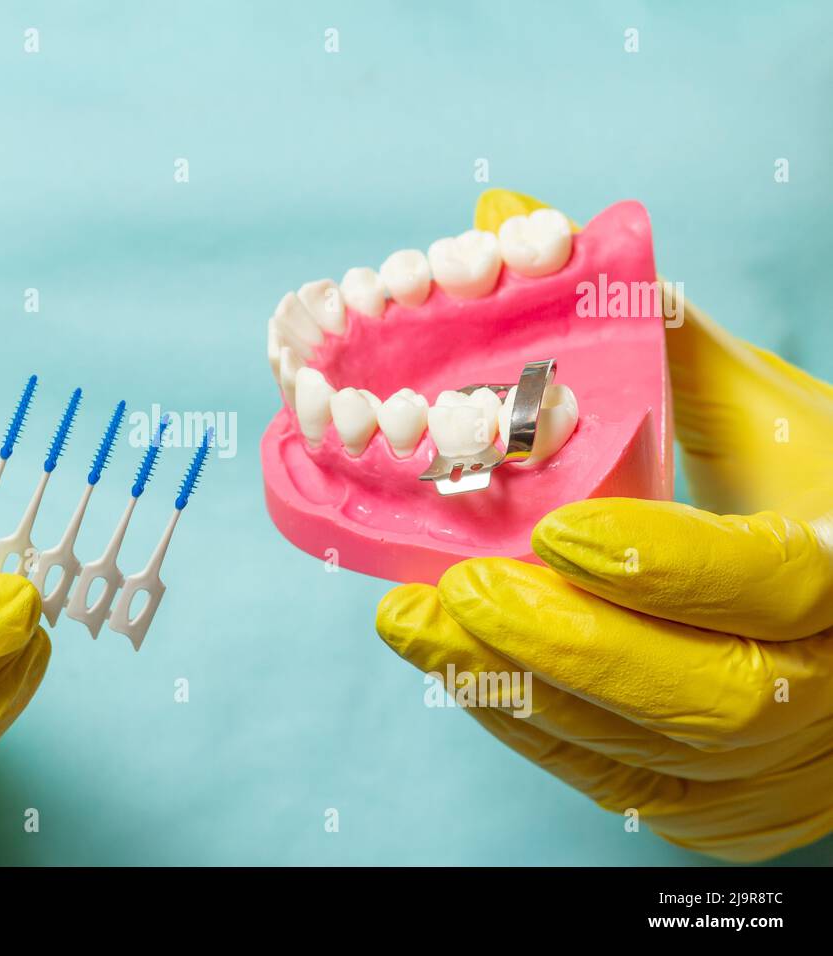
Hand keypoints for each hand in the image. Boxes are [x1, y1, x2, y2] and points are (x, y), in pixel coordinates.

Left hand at [376, 191, 832, 861]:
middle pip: (705, 692)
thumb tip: (509, 215)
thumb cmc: (805, 495)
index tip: (560, 524)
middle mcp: (827, 683)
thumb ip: (643, 323)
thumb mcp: (758, 408)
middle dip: (568, 642)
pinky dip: (526, 723)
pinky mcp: (717, 807)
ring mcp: (776, 766)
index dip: (667, 561)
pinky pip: (613, 781)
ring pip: (642, 748)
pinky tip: (455, 662)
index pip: (773, 578)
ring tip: (419, 622)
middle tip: (455, 588)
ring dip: (519, 685)